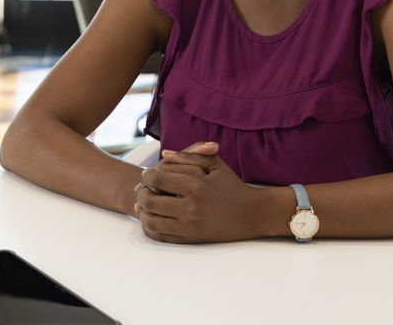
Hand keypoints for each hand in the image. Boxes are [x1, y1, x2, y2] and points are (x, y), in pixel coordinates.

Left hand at [133, 141, 260, 242]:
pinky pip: (160, 236)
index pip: (156, 178)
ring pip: (150, 220)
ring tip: (143, 204)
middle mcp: (190, 207)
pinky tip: (151, 217)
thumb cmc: (232, 186)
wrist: (252, 214)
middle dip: (140, 192)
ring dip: (141, 211)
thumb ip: (188, 155)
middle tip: (141, 188)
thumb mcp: (214, 164)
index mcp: (195, 185)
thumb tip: (164, 153)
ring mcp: (189, 225)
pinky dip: (149, 227)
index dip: (147, 174)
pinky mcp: (190, 239)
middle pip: (149, 200)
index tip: (148, 173)